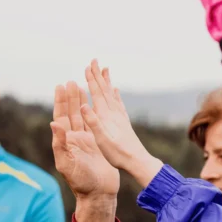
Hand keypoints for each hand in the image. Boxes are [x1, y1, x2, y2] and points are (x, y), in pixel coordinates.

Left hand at [50, 81, 119, 199]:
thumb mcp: (68, 164)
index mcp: (66, 142)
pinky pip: (95, 125)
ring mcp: (87, 142)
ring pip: (83, 118)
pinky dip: (94, 114)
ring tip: (82, 87)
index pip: (61, 117)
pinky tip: (95, 105)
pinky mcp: (98, 145)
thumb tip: (53, 124)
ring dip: (81, 103)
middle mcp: (75, 139)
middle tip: (71, 81)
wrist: (99, 193)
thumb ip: (60, 144)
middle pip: (71, 114)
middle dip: (71, 98)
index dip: (60, 102)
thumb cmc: (81, 182)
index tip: (60, 86)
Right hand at [80, 59, 163, 187]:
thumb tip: (83, 105)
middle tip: (95, 60)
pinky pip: (119, 104)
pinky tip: (116, 91)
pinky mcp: (124, 123)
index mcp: (105, 116)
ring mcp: (120, 117)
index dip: (91, 79)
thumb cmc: (118, 153)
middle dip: (98, 75)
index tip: (87, 66)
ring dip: (107, 81)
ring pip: (112, 94)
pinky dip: (116, 95)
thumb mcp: (101, 140)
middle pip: (104, 90)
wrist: (137, 161)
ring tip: (106, 70)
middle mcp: (114, 113)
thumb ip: (93, 122)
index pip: (97, 93)